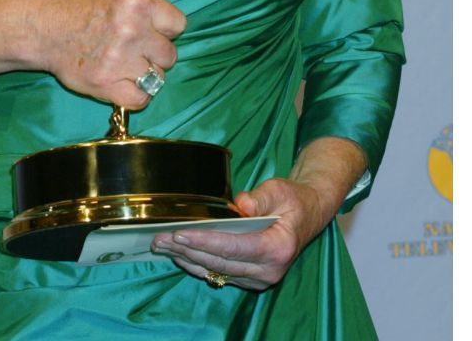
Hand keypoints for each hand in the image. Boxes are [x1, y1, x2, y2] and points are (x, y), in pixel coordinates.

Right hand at [28, 0, 184, 108]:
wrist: (39, 28)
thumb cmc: (74, 0)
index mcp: (138, 4)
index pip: (178, 25)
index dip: (167, 28)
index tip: (153, 29)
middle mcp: (132, 33)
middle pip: (170, 55)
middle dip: (156, 52)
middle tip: (137, 48)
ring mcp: (119, 61)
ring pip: (157, 78)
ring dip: (146, 73)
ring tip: (129, 66)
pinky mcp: (104, 85)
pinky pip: (140, 100)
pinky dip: (137, 96)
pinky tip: (127, 85)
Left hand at [153, 177, 331, 289]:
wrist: (310, 214)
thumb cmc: (295, 200)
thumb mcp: (280, 189)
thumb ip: (259, 198)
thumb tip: (239, 205)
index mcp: (278, 248)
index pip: (235, 247)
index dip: (205, 241)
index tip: (180, 234)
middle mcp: (269, 270)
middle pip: (220, 262)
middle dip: (188, 250)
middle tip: (160, 239)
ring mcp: (260, 279)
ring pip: (216, 271)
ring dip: (187, 259)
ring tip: (162, 246)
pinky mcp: (251, 281)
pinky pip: (220, 274)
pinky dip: (198, 264)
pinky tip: (180, 254)